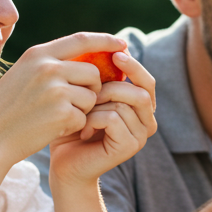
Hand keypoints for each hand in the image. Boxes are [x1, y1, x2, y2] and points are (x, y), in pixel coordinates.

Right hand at [0, 33, 125, 167]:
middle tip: (74, 102)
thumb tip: (89, 59)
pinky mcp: (63, 113)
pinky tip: (52, 127)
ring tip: (55, 115)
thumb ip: (52, 64)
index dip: (105, 41)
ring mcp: (56, 90)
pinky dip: (74, 125)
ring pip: (92, 96)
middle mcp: (48, 68)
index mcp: (38, 55)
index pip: (81, 40)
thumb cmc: (8, 108)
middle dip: (93, 88)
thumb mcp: (24, 75)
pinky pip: (84, 117)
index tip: (122, 44)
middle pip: (93, 73)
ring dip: (82, 108)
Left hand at [49, 49, 157, 184]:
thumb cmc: (72, 128)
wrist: (64, 164)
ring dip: (98, 104)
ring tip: (83, 114)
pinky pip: (113, 118)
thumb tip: (108, 47)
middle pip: (141, 90)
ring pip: (125, 102)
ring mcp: (141, 136)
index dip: (134, 66)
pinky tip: (82, 130)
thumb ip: (100, 78)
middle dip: (113, 85)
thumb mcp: (87, 96)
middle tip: (90, 92)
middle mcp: (147, 122)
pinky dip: (93, 119)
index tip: (115, 53)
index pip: (147, 81)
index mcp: (141, 109)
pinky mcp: (130, 147)